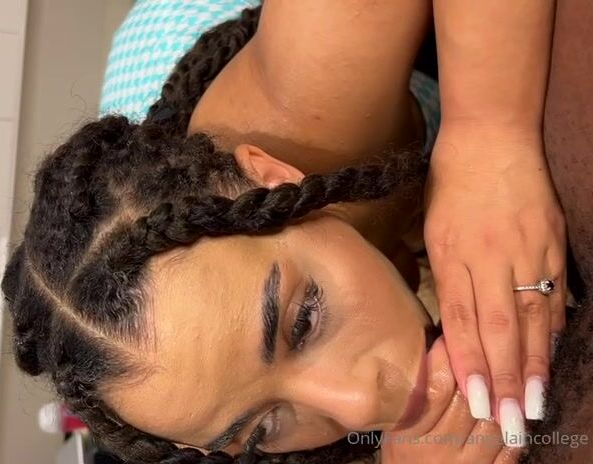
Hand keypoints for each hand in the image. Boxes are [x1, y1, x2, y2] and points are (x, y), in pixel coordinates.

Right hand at [381, 337, 521, 462]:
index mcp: (409, 434)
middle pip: (468, 402)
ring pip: (494, 423)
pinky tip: (509, 411)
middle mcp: (438, 450)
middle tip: (481, 349)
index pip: (435, 388)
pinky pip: (511, 449)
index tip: (448, 338)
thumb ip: (412, 395)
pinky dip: (515, 428)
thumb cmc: (402, 454)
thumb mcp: (396, 426)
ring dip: (499, 399)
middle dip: (477, 374)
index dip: (445, 359)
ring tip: (498, 378)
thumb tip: (436, 348)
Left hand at [424, 123, 565, 439]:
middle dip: (505, 380)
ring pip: (532, 318)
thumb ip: (445, 276)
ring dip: (534, 364)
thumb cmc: (451, 182)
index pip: (462, 321)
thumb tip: (453, 324)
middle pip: (500, 329)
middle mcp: (491, 258)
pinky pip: (553, 293)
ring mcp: (527, 251)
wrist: (493, 135)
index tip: (475, 403)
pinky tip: (552, 355)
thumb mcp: (433, 228)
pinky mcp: (552, 242)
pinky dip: (554, 328)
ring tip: (534, 404)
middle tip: (509, 423)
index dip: (470, 366)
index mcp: (454, 255)